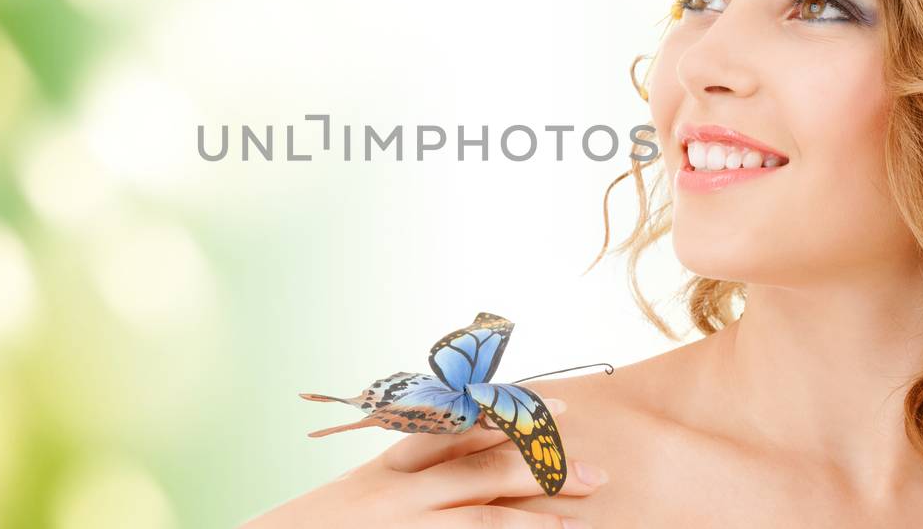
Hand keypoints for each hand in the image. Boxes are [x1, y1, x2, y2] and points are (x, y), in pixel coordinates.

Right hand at [241, 397, 606, 527]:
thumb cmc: (323, 525)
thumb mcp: (367, 488)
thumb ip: (410, 469)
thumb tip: (465, 456)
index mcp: (393, 460)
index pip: (463, 425)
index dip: (517, 414)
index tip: (559, 405)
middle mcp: (401, 486)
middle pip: (485, 465)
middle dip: (544, 465)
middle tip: (599, 471)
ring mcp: (406, 522)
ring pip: (483, 511)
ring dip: (539, 514)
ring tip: (584, 518)